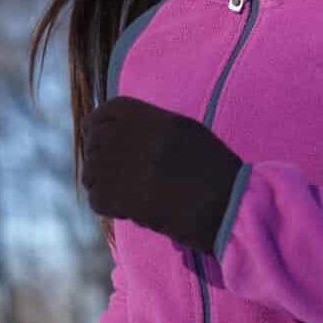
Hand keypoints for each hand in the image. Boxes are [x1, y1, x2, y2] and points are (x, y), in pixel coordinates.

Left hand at [81, 96, 243, 254]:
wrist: (231, 206)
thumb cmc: (213, 170)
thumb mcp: (185, 132)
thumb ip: (150, 125)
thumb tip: (115, 129)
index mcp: (154, 118)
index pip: (105, 113)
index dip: (95, 127)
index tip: (95, 139)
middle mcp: (139, 137)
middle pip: (94, 143)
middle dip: (97, 160)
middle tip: (109, 176)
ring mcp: (133, 167)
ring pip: (92, 173)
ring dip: (101, 185)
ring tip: (121, 194)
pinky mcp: (129, 199)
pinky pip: (98, 199)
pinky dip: (108, 206)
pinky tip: (126, 209)